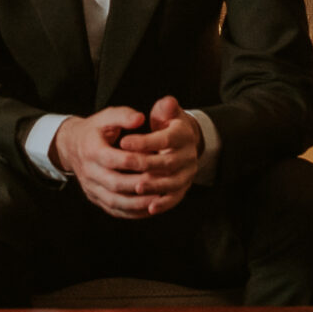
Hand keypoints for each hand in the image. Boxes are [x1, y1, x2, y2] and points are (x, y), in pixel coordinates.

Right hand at [53, 105, 162, 218]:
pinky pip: (114, 210)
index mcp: (91, 150)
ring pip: (115, 201)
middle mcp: (89, 172)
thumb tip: (140, 118)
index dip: (137, 161)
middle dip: (140, 185)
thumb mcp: (106, 116)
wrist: (71, 146)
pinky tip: (149, 208)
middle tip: (163, 183)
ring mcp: (91, 188)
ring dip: (138, 203)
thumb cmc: (94, 130)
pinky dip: (133, 212)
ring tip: (159, 199)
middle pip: (116, 183)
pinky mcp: (96, 198)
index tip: (158, 160)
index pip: (116, 159)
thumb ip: (124, 116)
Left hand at [113, 95, 202, 214]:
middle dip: (146, 164)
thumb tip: (167, 103)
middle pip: (168, 162)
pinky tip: (150, 209)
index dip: (144, 141)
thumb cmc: (167, 124)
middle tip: (126, 165)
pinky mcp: (183, 188)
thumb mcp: (166, 112)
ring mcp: (188, 174)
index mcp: (183, 135)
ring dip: (154, 186)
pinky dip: (163, 204)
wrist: (182, 142)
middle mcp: (189, 156)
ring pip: (172, 183)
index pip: (165, 139)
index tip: (123, 141)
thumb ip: (165, 107)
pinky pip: (175, 198)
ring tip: (136, 187)